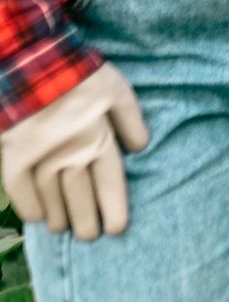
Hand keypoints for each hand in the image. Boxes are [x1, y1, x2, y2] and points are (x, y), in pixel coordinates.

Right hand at [1, 63, 147, 239]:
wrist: (34, 64)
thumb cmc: (81, 76)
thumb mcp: (117, 90)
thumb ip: (130, 120)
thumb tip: (141, 147)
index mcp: (99, 139)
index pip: (110, 183)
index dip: (113, 208)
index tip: (117, 229)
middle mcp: (71, 154)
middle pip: (80, 196)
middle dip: (87, 220)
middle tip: (90, 237)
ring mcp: (40, 157)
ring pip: (52, 197)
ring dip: (60, 216)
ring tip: (65, 229)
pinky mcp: (13, 155)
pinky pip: (19, 188)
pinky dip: (28, 206)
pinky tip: (36, 219)